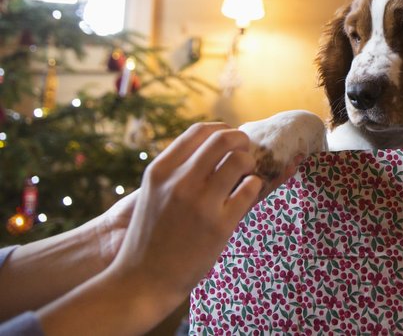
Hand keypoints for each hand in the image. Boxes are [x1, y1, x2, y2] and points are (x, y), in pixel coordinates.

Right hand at [37, 122, 299, 335]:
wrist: (142, 280)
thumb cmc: (150, 236)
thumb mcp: (153, 193)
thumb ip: (176, 170)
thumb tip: (210, 147)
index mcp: (161, 171)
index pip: (199, 131)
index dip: (222, 128)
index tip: (230, 136)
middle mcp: (179, 182)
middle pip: (222, 140)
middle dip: (241, 139)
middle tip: (246, 150)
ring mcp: (200, 203)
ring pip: (239, 161)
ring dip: (250, 161)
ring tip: (248, 172)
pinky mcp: (219, 225)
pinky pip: (249, 190)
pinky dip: (255, 185)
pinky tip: (249, 190)